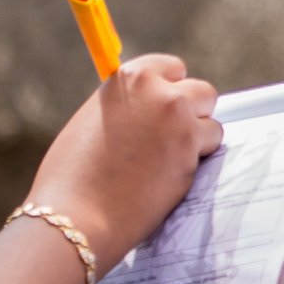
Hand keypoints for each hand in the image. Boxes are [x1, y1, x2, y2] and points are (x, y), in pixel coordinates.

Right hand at [32, 53, 223, 259]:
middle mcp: (156, 90)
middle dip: (192, 113)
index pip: (170, 68)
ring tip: (166, 162)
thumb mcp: (92, 122)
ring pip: (210, 120)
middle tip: (173, 139)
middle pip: (199, 90)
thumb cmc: (72, 177)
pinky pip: (211, 145)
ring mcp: (177, 116)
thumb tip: (148, 107)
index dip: (171, 89)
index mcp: (126, 78)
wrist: (75, 215)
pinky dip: (198, 160)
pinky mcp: (192, 146)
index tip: (168, 105)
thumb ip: (126, 107)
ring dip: (197, 138)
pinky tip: (170, 175)